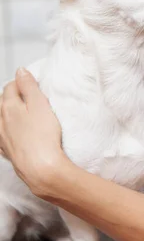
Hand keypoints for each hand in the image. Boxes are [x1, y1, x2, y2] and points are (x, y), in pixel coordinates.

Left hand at [0, 68, 64, 195]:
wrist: (40, 168)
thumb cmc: (43, 136)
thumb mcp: (40, 104)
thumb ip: (29, 86)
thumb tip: (20, 71)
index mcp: (8, 107)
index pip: (10, 87)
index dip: (21, 83)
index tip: (31, 84)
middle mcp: (0, 121)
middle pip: (1, 102)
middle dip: (11, 97)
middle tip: (27, 97)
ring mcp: (1, 138)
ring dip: (7, 114)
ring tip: (20, 113)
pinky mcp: (6, 151)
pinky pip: (0, 136)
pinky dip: (4, 130)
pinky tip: (12, 133)